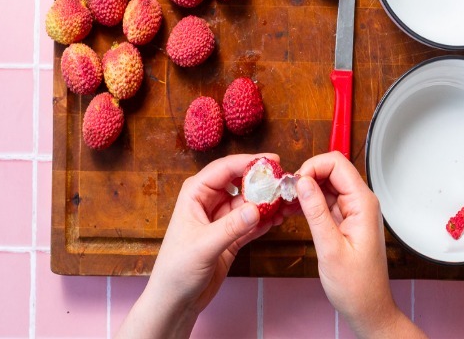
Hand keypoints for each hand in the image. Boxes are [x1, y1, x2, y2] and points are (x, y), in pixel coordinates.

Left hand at [116, 154, 280, 338]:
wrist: (175, 301)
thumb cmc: (177, 270)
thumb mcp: (204, 246)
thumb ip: (231, 227)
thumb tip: (257, 209)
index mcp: (195, 194)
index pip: (224, 169)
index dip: (249, 162)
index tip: (273, 161)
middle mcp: (209, 201)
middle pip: (240, 182)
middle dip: (262, 181)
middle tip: (285, 182)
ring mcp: (221, 219)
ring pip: (249, 202)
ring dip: (268, 202)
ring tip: (288, 202)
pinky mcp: (231, 236)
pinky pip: (252, 222)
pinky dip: (266, 220)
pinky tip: (280, 219)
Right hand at [296, 151, 426, 338]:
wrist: (367, 307)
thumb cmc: (356, 285)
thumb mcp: (330, 248)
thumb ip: (316, 212)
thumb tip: (303, 182)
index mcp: (363, 203)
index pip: (338, 163)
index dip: (313, 166)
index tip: (295, 182)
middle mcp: (361, 202)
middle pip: (331, 170)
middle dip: (307, 176)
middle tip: (287, 192)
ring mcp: (353, 210)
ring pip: (326, 184)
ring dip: (306, 189)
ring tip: (287, 203)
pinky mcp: (345, 220)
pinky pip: (325, 201)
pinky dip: (309, 202)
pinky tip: (295, 210)